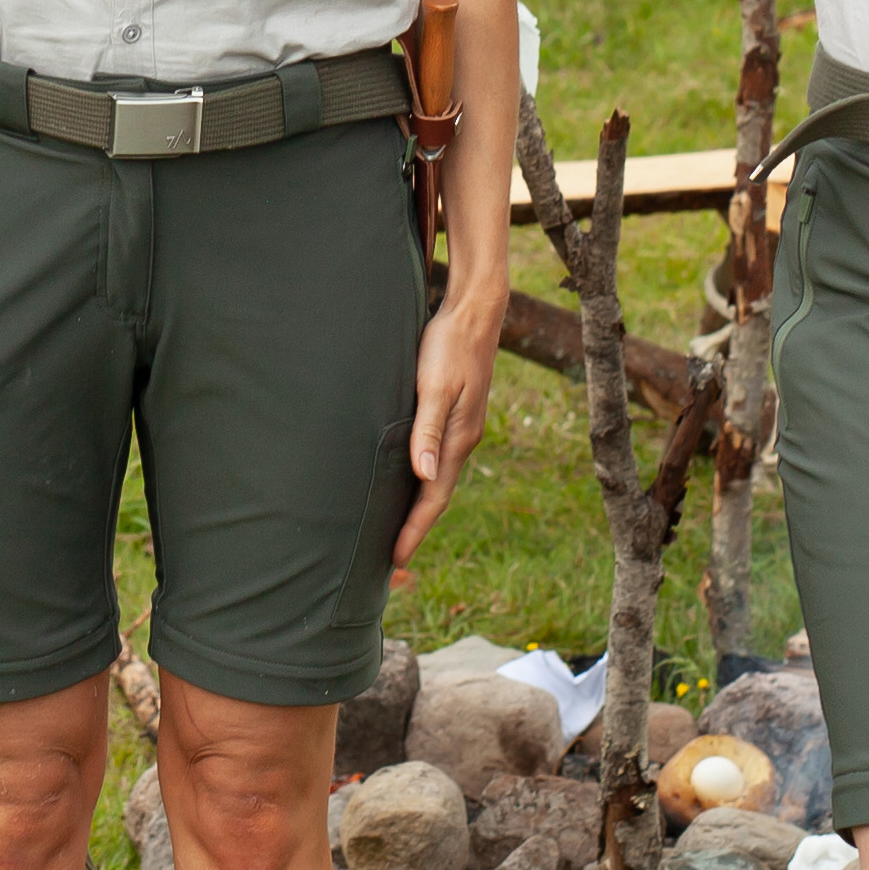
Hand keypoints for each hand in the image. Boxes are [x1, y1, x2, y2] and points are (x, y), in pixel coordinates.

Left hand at [392, 290, 503, 573]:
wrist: (474, 312)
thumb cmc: (448, 345)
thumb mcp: (434, 387)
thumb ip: (427, 431)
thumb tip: (424, 476)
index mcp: (458, 439)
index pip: (434, 496)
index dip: (415, 528)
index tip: (397, 558)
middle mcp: (463, 439)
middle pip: (438, 494)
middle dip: (418, 526)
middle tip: (394, 556)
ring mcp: (462, 428)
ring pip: (439, 477)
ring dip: (421, 504)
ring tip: (399, 527)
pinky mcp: (456, 413)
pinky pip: (439, 458)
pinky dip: (424, 479)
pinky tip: (411, 478)